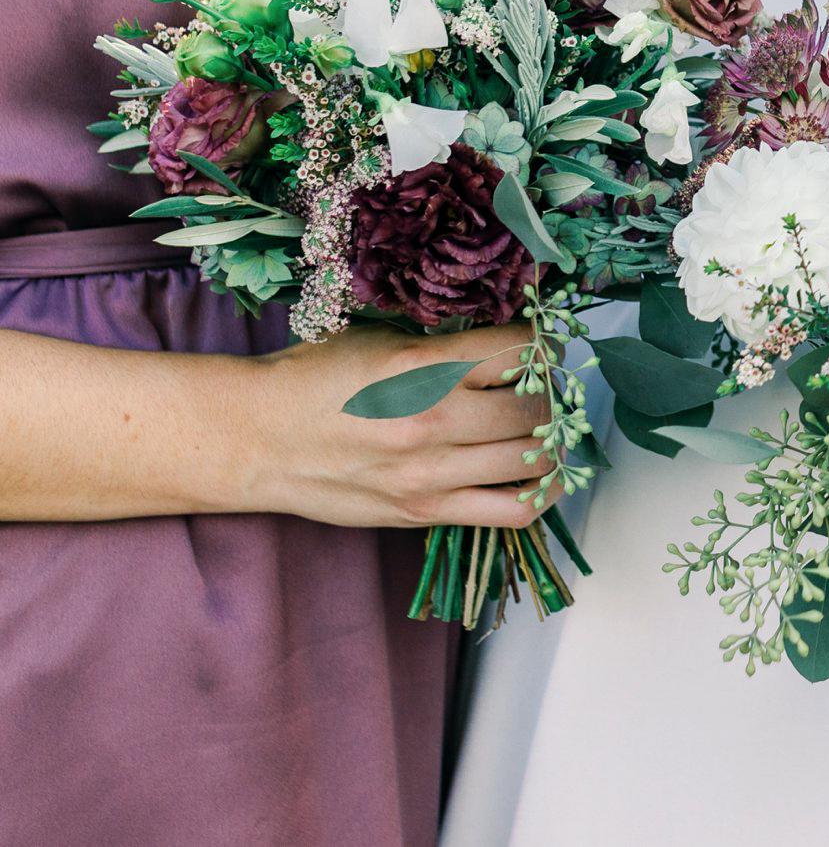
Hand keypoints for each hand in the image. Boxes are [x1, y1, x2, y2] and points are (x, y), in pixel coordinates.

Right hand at [237, 325, 552, 529]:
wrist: (257, 439)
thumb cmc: (314, 380)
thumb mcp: (379, 340)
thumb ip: (442, 345)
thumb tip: (505, 345)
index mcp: (423, 364)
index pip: (519, 348)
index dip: (544, 344)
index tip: (545, 347)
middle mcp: (433, 417)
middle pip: (534, 406)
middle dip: (551, 393)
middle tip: (545, 388)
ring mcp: (431, 470)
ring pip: (531, 457)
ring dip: (551, 439)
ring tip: (545, 427)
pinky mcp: (425, 510)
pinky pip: (512, 510)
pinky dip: (541, 491)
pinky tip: (543, 474)